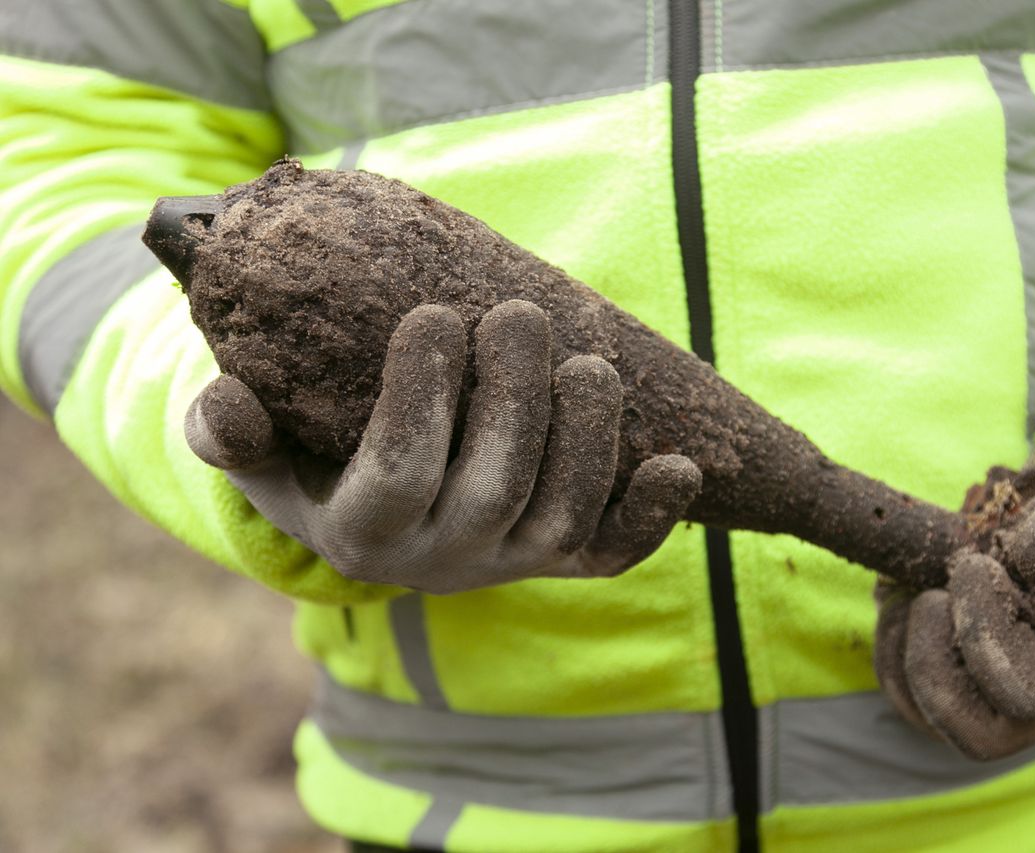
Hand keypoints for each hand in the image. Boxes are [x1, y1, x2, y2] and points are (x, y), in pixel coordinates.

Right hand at [184, 299, 700, 593]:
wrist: (383, 522)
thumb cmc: (318, 464)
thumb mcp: (263, 452)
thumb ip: (233, 429)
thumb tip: (221, 402)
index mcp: (365, 534)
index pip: (398, 476)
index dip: (418, 399)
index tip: (434, 313)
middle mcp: (444, 563)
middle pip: (494, 489)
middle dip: (514, 400)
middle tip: (519, 315)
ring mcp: (511, 565)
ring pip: (561, 515)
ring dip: (586, 439)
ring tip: (589, 364)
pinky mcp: (563, 561)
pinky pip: (612, 555)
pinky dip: (651, 518)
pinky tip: (681, 467)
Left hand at [875, 394, 1034, 758]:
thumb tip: (1034, 559)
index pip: (1028, 693)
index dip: (982, 635)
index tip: (973, 563)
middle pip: (979, 734)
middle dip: (930, 667)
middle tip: (927, 594)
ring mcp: (1017, 673)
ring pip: (936, 718)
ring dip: (901, 657)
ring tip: (905, 589)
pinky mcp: (979, 653)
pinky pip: (914, 685)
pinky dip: (891, 641)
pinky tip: (898, 586)